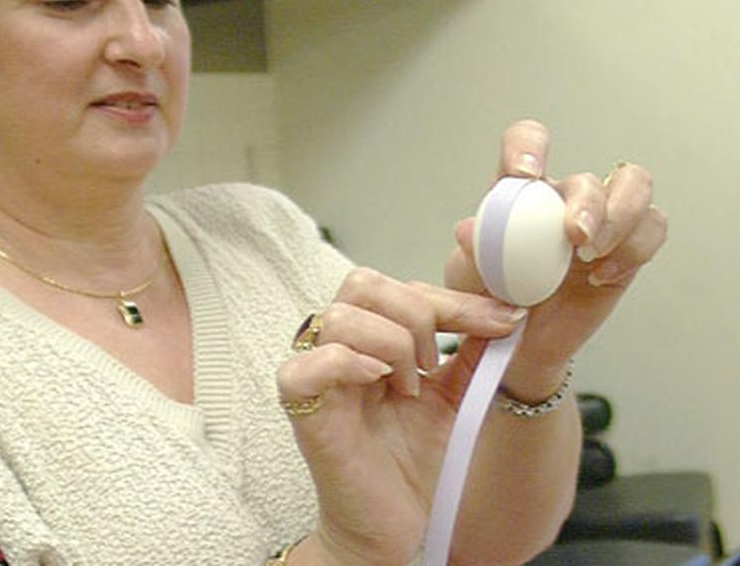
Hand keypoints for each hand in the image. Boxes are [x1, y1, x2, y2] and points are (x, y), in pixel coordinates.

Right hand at [277, 269, 526, 564]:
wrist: (393, 522)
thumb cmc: (411, 460)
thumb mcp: (453, 396)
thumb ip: (471, 353)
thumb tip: (506, 312)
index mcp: (371, 337)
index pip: (403, 288)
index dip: (455, 300)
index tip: (505, 319)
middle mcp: (338, 346)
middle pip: (363, 284)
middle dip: (416, 314)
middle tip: (434, 362)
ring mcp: (315, 373)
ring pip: (341, 317)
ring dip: (390, 345)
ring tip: (408, 387)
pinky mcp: (300, 406)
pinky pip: (310, 364)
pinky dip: (349, 364)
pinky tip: (380, 383)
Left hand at [445, 119, 667, 400]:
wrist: (517, 343)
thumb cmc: (490, 301)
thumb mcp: (466, 280)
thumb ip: (468, 255)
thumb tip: (469, 231)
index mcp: (520, 193)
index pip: (527, 141)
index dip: (529, 145)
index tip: (524, 174)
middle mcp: (562, 199)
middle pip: (587, 178)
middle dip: (587, 203)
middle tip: (575, 237)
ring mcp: (600, 221)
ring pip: (632, 186)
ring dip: (620, 217)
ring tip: (590, 255)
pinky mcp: (627, 248)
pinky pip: (650, 228)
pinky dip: (634, 248)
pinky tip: (602, 275)